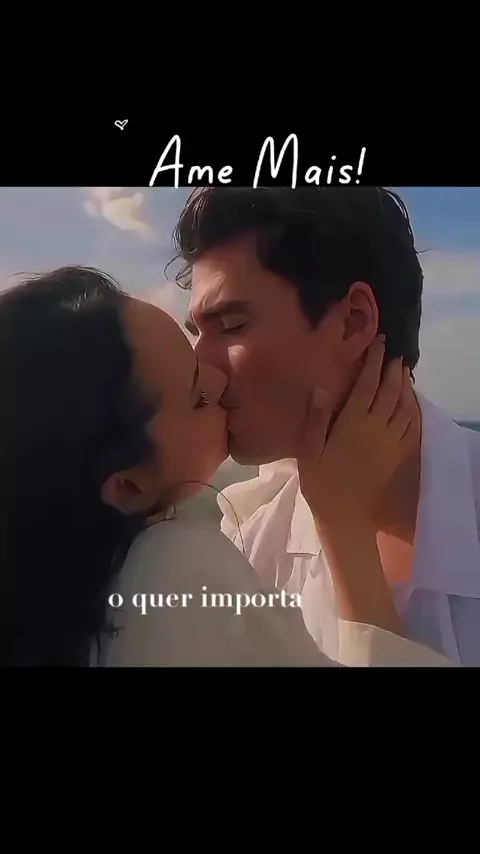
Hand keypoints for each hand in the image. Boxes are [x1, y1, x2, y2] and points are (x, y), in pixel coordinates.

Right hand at [297, 336, 415, 527]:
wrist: (345, 513)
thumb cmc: (321, 481)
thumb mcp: (309, 450)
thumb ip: (316, 418)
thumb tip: (321, 388)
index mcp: (353, 423)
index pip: (367, 385)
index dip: (374, 363)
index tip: (379, 345)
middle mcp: (376, 427)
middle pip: (389, 392)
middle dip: (392, 370)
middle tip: (394, 354)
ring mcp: (390, 441)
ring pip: (404, 407)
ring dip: (405, 387)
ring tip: (404, 373)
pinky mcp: (397, 454)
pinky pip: (410, 426)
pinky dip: (412, 409)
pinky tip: (410, 403)